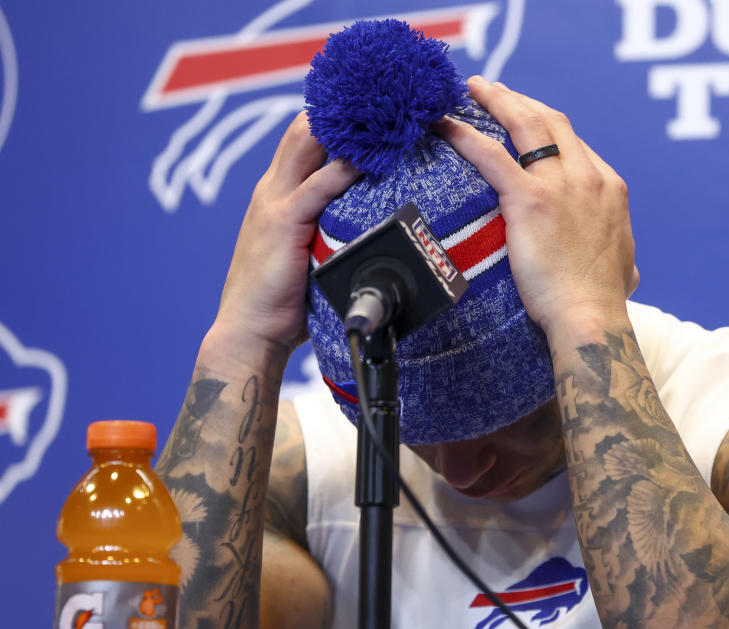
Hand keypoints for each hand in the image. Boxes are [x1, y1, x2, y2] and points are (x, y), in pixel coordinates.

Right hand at [211, 112, 358, 364]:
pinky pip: (317, 185)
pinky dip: (343, 168)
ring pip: (306, 143)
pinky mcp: (283, 222)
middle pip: (305, 130)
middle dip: (341, 111)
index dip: (334, 121)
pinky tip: (369, 159)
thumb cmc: (284, 302)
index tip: (368, 109)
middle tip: (383, 101)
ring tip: (382, 114)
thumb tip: (369, 230)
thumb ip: (329, 233)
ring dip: (344, 127)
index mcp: (277, 195)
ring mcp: (274, 202)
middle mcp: (272, 189)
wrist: (249, 331)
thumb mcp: (308, 255)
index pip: (304, 141)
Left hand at [437, 77, 637, 341]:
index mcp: (609, 189)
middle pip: (551, 122)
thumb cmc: (602, 302)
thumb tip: (626, 271)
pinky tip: (445, 124)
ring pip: (525, 123)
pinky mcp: (530, 199)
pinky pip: (491, 155)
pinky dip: (465, 135)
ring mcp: (560, 184)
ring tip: (474, 88)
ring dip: (498, 100)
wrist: (590, 317)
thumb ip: (620, 257)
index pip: (574, 145)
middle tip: (494, 92)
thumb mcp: (624, 269)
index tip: (525, 123)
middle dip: (521, 102)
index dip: (546, 127)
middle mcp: (587, 177)